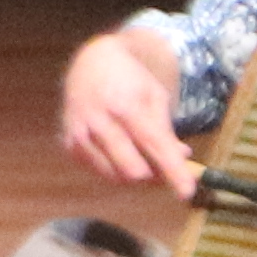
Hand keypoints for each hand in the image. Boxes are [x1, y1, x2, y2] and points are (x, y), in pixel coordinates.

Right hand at [57, 27, 202, 195]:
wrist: (90, 64)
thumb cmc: (130, 80)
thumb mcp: (155, 96)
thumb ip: (166, 130)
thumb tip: (181, 159)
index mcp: (125, 106)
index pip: (154, 146)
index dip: (172, 171)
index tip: (187, 193)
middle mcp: (99, 123)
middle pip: (132, 171)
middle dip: (154, 177)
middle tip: (166, 169)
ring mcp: (80, 135)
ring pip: (115, 176)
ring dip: (135, 175)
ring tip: (144, 158)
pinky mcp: (69, 145)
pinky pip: (99, 171)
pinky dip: (115, 168)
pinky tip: (120, 151)